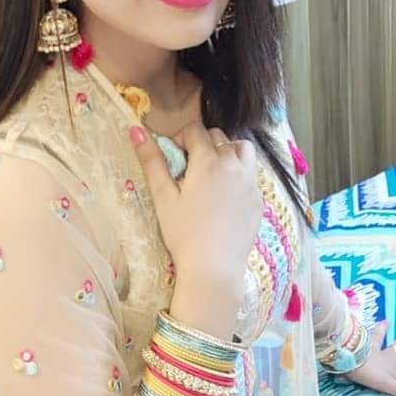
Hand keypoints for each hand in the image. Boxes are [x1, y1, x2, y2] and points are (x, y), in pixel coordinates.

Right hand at [130, 119, 261, 302]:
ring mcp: (250, 182)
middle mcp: (234, 165)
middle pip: (218, 137)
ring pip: (242, 149)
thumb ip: (151, 160)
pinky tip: (224, 195)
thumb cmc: (183, 232)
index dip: (180, 138)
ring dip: (226, 151)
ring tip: (211, 173)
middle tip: (188, 169)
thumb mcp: (162, 196)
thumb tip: (136, 128)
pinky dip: (239, 173)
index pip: (195, 130)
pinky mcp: (259, 199)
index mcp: (208, 161)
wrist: (214, 268)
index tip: (173, 158)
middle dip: (202, 144)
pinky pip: (251, 173)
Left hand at [343, 322, 395, 395]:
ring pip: (381, 338)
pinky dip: (360, 331)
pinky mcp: (357, 347)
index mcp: (395, 366)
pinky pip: (360, 337)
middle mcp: (386, 356)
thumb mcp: (389, 386)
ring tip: (386, 322)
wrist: (346, 358)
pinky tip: (356, 325)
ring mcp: (371, 349)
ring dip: (384, 330)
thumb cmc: (367, 373)